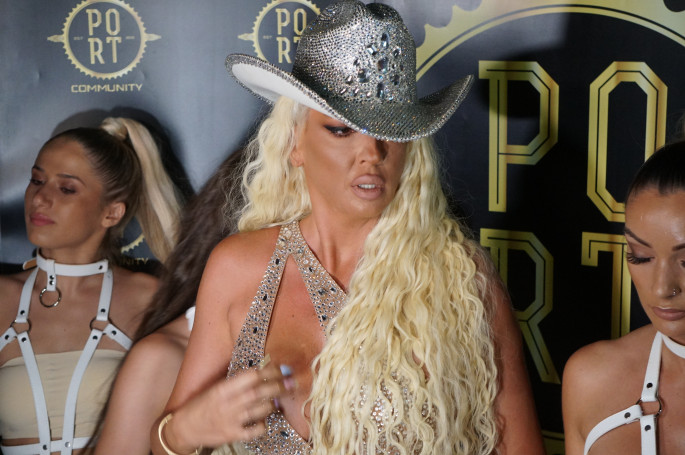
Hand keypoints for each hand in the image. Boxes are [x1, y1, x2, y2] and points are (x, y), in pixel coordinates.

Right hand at [162, 363, 294, 451]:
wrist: (184, 428)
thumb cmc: (201, 405)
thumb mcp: (216, 388)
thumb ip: (236, 382)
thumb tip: (262, 371)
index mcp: (223, 388)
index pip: (251, 376)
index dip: (269, 371)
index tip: (280, 368)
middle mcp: (228, 403)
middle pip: (259, 392)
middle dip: (278, 386)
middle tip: (291, 382)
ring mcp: (231, 420)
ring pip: (259, 410)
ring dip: (273, 404)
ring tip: (281, 399)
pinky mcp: (232, 435)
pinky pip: (254, 431)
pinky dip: (263, 424)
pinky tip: (265, 419)